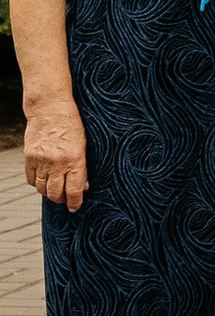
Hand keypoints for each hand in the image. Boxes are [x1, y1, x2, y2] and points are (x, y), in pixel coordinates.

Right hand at [22, 91, 86, 211]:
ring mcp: (41, 160)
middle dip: (61, 200)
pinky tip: (43, 179)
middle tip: (64, 199)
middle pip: (55, 193)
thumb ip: (83, 167)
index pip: (74, 190)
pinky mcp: (29, 157)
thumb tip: (84, 187)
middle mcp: (57, 162)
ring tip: (54, 189)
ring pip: (42, 189)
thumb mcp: (84, 144)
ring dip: (48, 192)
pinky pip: (31, 179)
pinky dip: (37, 183)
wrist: (50, 108)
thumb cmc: (71, 124)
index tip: (75, 208)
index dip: (74, 203)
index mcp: (75, 159)